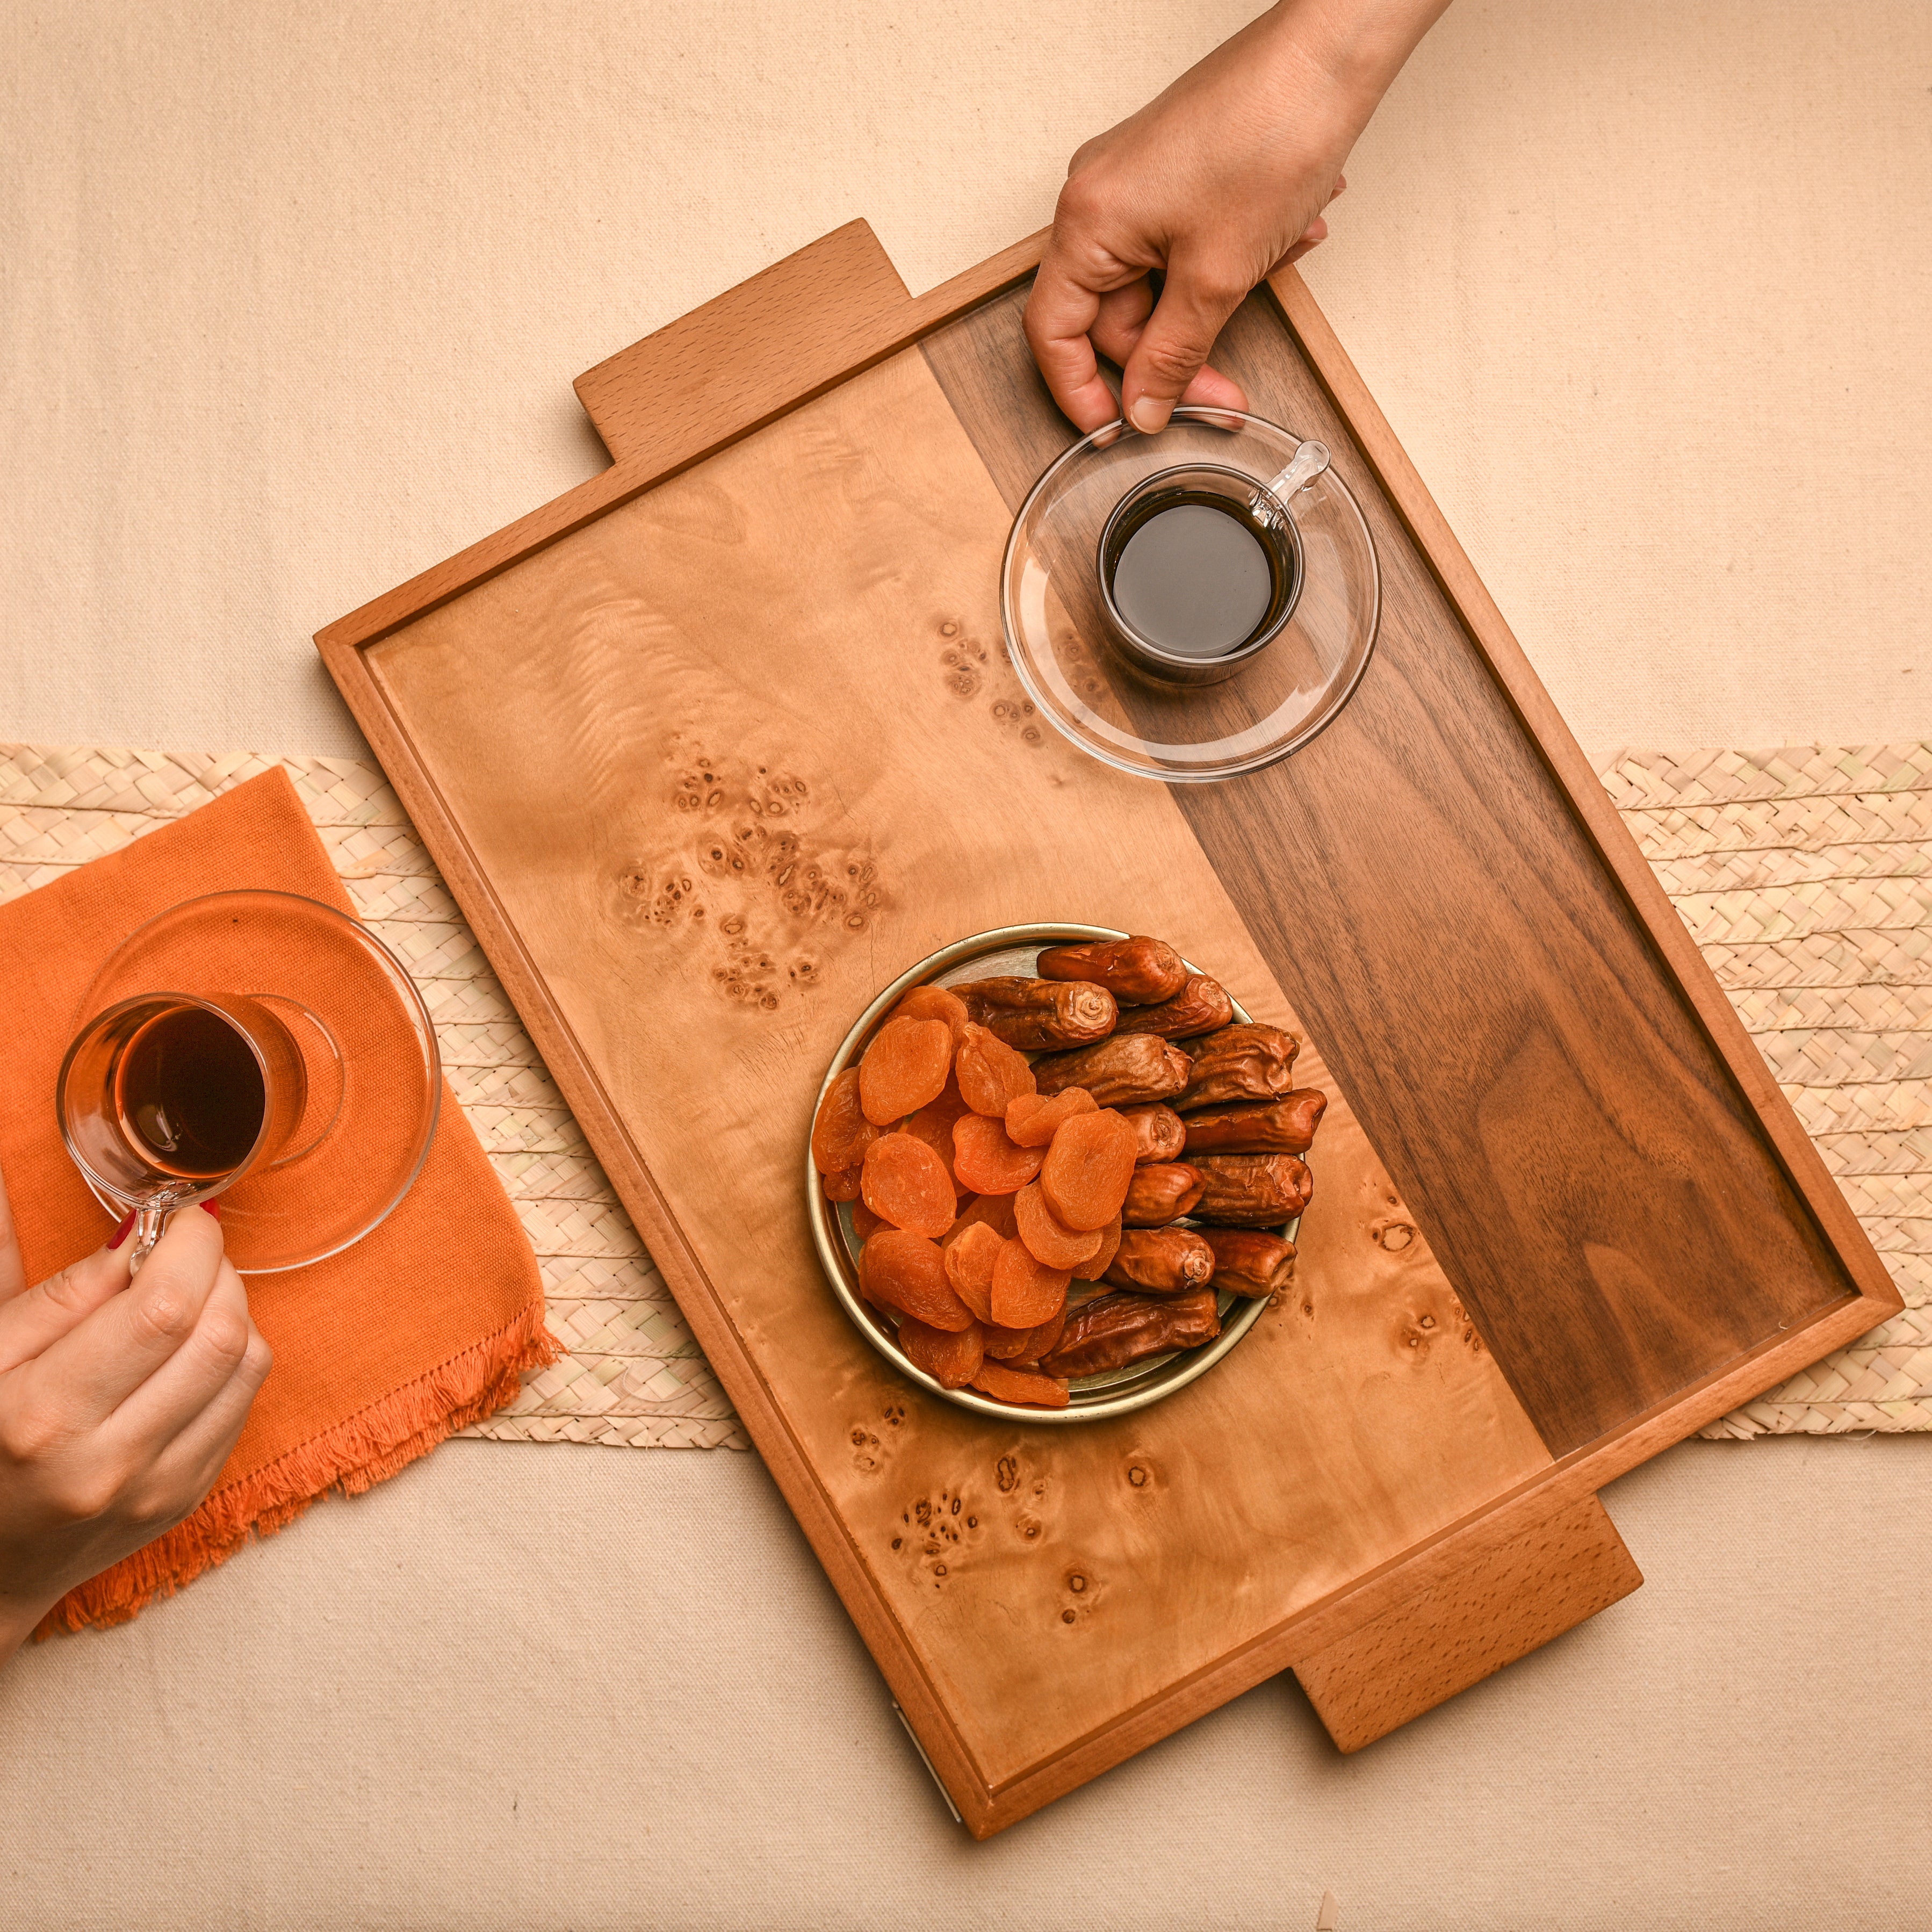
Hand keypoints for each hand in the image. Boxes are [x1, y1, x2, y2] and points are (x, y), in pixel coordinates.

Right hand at [0, 1171, 270, 1661]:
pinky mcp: (188, 1498)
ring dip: (233, 1309)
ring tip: (186, 1296)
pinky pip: (245, 1401)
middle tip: (185, 1250)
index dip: (190, 1245)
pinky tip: (188, 1349)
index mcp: (43, 1417)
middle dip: (216, 1270)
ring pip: (248, 1363)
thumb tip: (132, 1220)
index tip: (182, 1216)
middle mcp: (110, 1461)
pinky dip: (232, 1356)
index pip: (164, 1308)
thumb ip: (60, 1291)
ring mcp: (158, 1488)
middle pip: (220, 1331)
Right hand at [1025, 0, 1449, 431]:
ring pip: (1157, 282)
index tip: (1118, 427)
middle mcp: (1098, 197)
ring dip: (1214, 300)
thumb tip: (1144, 407)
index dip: (1081, 391)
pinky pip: (1183, 244)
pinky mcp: (1174, 171)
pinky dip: (1227, 260)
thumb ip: (1173, 354)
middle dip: (1173, 355)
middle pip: (1113, 314)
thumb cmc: (1268, 136)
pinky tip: (1283, 239)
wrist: (1326, 56)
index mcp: (1087, 221)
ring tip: (1273, 272)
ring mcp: (1135, 182)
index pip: (1055, 332)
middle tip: (1222, 391)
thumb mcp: (1216, 277)